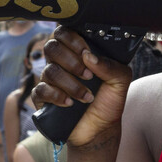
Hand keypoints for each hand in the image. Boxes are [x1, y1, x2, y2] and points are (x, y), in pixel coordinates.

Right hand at [33, 26, 132, 147]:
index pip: (63, 32)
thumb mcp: (120, 81)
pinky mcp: (43, 98)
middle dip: (71, 62)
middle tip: (88, 76)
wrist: (101, 128)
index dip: (72, 39)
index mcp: (77, 53)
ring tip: (87, 97)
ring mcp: (51, 80)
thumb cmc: (108, 100)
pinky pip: (40, 90)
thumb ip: (111, 65)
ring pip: (49, 71)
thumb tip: (89, 56)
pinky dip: (57, 96)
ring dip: (70, 84)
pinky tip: (70, 103)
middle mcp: (61, 63)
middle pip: (52, 47)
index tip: (86, 52)